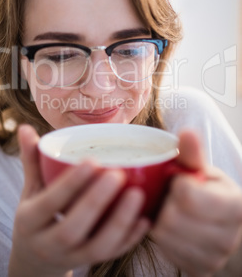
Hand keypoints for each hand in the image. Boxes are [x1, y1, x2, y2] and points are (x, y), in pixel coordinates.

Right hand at [9, 125, 150, 276]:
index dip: (69, 184)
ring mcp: (70, 257)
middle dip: (95, 202)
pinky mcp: (89, 262)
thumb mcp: (30, 189)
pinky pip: (111, 254)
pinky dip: (129, 239)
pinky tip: (145, 219)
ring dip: (119, 222)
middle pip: (71, 228)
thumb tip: (24, 127)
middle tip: (117, 174)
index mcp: (29, 221)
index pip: (48, 203)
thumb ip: (32, 160)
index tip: (91, 161)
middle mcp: (47, 243)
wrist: (35, 257)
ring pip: (97, 247)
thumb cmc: (35, 214)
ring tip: (137, 194)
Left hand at [151, 130, 241, 276]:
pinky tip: (171, 226)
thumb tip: (186, 131)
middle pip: (173, 219)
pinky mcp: (200, 270)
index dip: (177, 184)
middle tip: (170, 195)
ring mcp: (215, 258)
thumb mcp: (202, 168)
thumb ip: (193, 153)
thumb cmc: (207, 188)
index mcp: (236, 206)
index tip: (180, 179)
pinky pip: (166, 251)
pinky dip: (163, 237)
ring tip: (169, 209)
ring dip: (160, 219)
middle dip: (165, 202)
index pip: (189, 196)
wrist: (218, 221)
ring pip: (166, 236)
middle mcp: (230, 237)